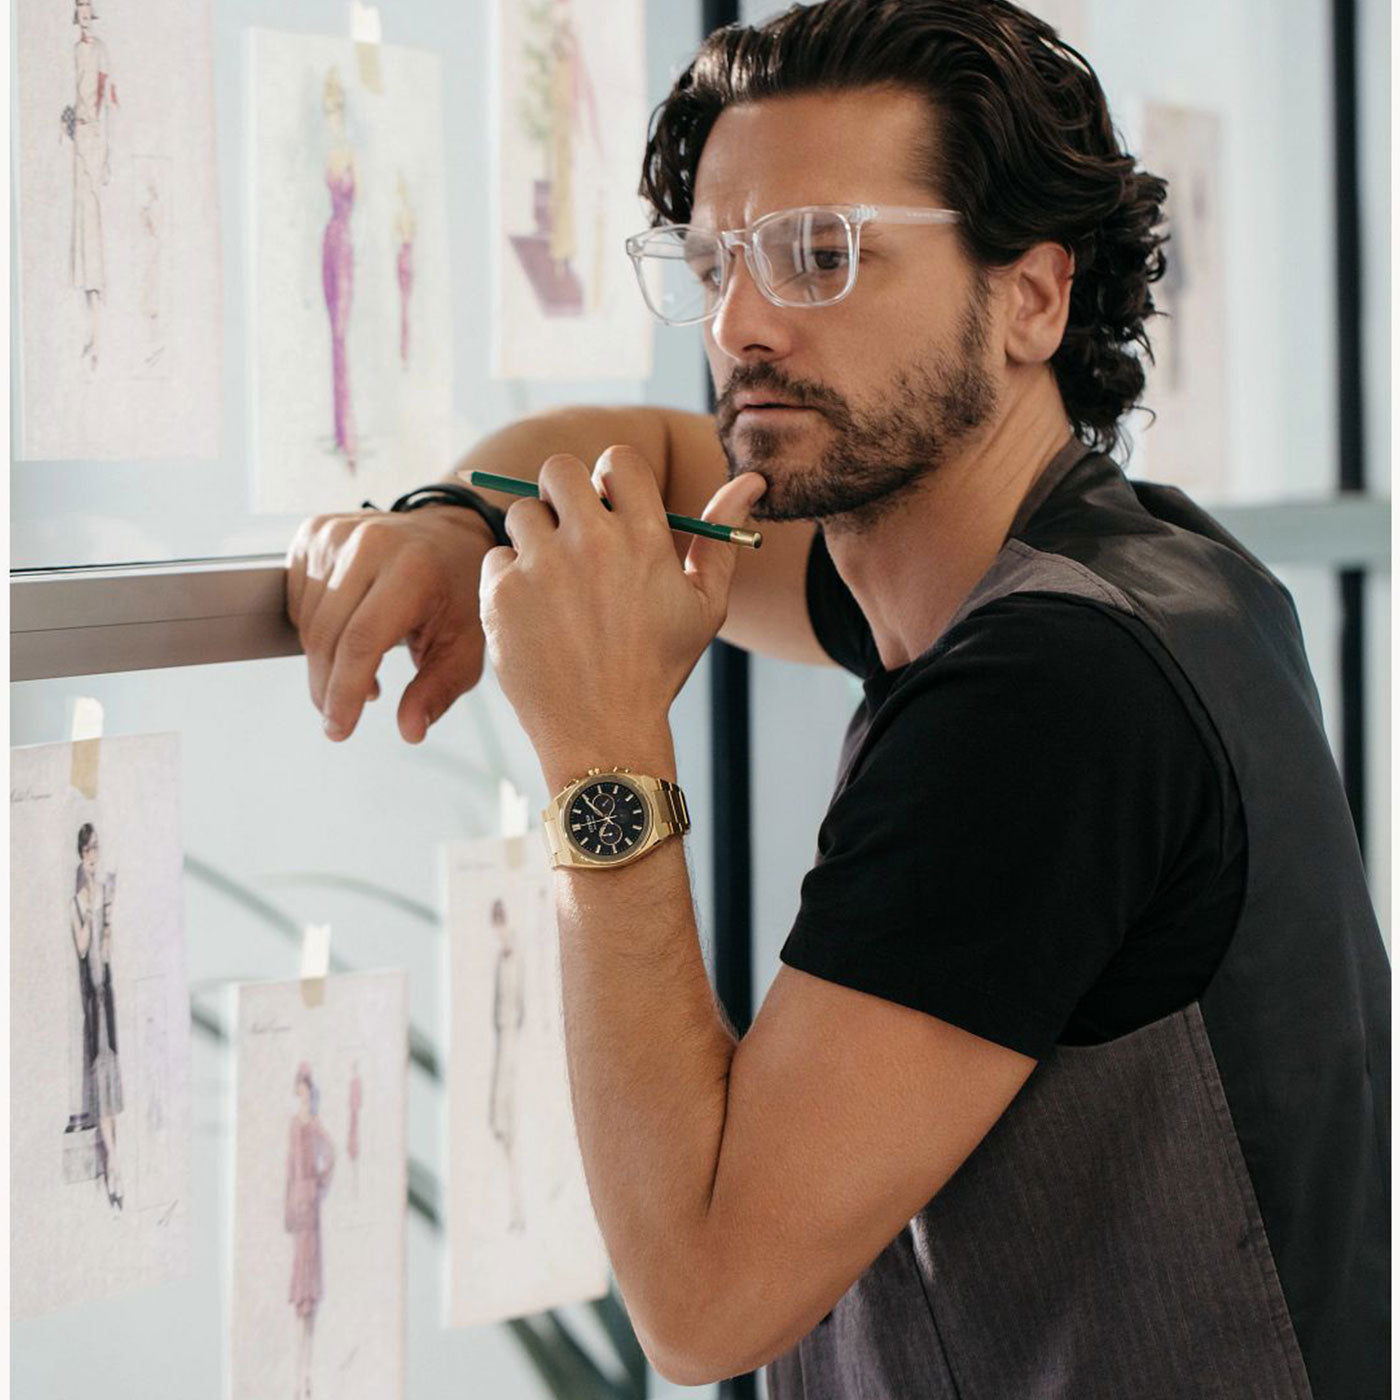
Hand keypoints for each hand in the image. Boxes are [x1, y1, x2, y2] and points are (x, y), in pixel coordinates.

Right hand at [286, 504, 498, 742]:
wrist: (449, 535)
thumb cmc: (460, 595)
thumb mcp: (466, 647)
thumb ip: (438, 690)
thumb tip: (411, 731)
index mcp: (414, 569)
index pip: (362, 640)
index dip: (344, 691)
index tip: (338, 730)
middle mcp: (372, 543)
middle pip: (327, 636)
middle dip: (327, 687)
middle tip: (338, 718)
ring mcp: (337, 533)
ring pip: (308, 622)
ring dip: (324, 661)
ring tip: (361, 669)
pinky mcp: (314, 532)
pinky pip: (298, 600)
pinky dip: (315, 630)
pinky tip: (347, 633)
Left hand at [479, 446, 765, 784]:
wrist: (605, 732)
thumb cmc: (659, 667)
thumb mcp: (705, 604)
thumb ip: (721, 535)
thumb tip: (752, 480)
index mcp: (644, 538)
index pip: (617, 460)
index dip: (611, 480)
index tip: (611, 512)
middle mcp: (591, 543)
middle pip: (558, 469)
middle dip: (565, 495)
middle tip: (573, 534)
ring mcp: (541, 567)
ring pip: (522, 513)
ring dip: (536, 537)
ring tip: (556, 585)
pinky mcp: (501, 595)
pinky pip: (496, 558)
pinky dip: (510, 580)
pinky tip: (536, 615)